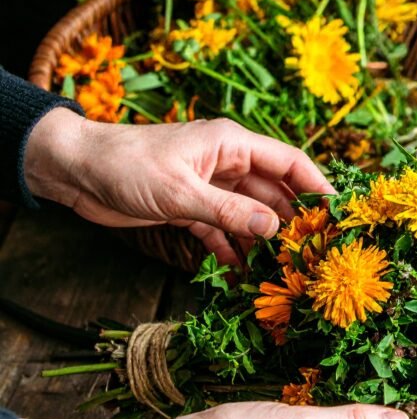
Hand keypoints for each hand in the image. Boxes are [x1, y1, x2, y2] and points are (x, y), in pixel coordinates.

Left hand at [23, 110, 333, 264]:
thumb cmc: (126, 166)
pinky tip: (241, 274)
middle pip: (274, 192)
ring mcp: (209, 185)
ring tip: (282, 270)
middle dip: (293, 221)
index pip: (289, 162)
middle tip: (313, 252)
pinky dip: (232, 249)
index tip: (339, 213)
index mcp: (232, 144)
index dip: (317, 186)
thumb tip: (274, 229)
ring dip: (263, 240)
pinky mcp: (190, 206)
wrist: (74, 169)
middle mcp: (227, 163)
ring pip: (250, 214)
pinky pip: (222, 229)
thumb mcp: (181, 192)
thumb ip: (229, 212)